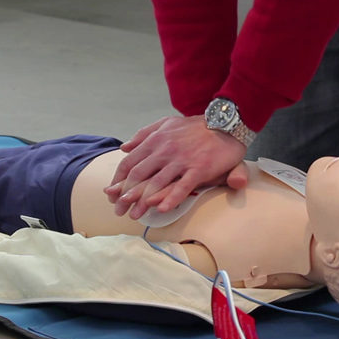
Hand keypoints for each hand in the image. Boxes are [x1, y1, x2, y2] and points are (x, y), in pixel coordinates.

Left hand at [105, 115, 247, 218]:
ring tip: (135, 216)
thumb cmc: (196, 126)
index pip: (130, 162)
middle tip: (118, 210)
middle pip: (138, 175)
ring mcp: (181, 159)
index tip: (112, 193)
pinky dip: (171, 199)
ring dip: (143, 202)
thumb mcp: (167, 123)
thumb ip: (144, 134)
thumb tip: (124, 147)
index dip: (118, 180)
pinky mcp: (199, 168)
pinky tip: (162, 210)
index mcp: (156, 140)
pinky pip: (182, 186)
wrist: (226, 124)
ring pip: (157, 183)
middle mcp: (165, 150)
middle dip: (125, 195)